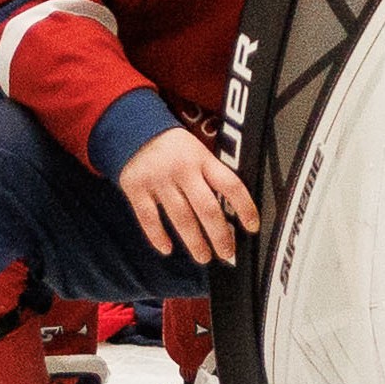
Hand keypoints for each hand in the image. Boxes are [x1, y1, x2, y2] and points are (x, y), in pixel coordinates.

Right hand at [118, 123, 261, 264]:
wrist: (132, 126)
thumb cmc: (172, 146)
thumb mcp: (197, 150)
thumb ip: (211, 173)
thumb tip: (234, 207)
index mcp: (202, 158)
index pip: (231, 185)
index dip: (245, 207)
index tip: (253, 227)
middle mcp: (182, 169)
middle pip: (206, 208)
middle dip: (219, 234)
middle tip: (227, 253)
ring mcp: (158, 179)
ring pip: (181, 217)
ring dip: (194, 241)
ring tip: (203, 257)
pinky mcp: (135, 188)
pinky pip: (149, 218)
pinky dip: (158, 236)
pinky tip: (167, 249)